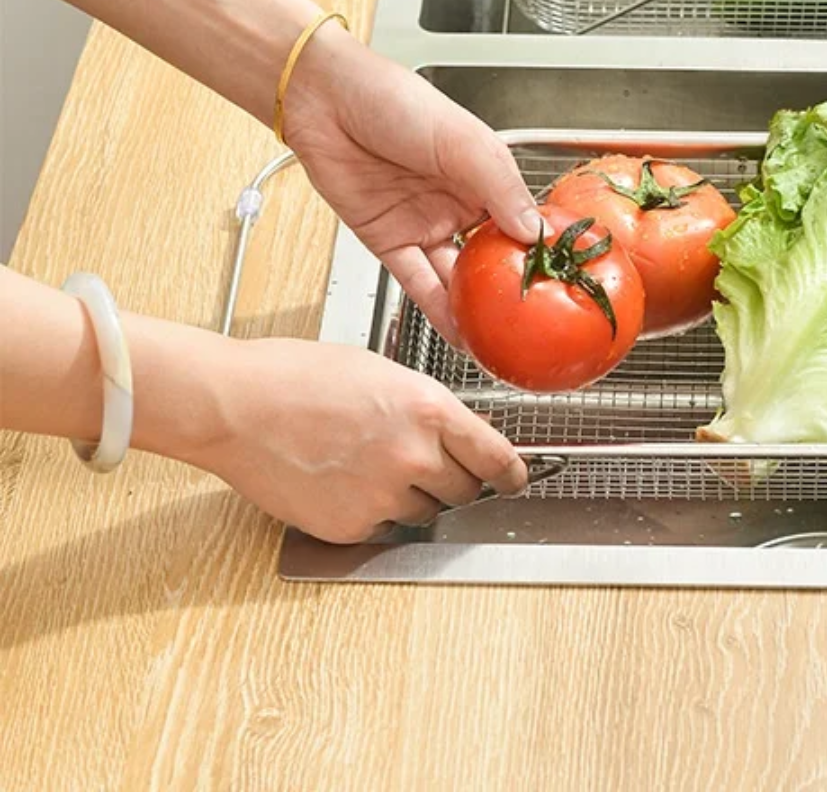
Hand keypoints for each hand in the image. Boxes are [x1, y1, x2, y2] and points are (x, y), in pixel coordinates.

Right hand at [197, 338, 526, 543]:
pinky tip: (344, 480)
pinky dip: (372, 510)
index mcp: (428, 409)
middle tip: (429, 463)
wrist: (238, 405)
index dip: (511, 473)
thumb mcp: (383, 372)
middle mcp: (414, 456)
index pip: (495, 457)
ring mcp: (382, 495)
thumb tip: (454, 433)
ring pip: (424, 511)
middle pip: (465, 491)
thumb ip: (425, 407)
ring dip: (413, 496)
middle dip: (455, 479)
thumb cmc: (299, 376)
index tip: (517, 479)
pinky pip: (382, 525)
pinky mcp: (350, 526)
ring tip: (372, 464)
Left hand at [281, 24, 541, 343]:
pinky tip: (457, 330)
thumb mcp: (462, 140)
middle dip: (511, 289)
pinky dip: (437, 308)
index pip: (522, 221)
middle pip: (491, 255)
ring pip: (456, 276)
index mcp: (484, 174)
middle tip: (535, 322)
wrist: (324, 99)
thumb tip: (533, 230)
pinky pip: (416, 282)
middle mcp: (457, 201)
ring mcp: (423, 223)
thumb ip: (499, 186)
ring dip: (475, 307)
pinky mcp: (389, 240)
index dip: (540, 251)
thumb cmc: (393, 99)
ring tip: (499, 338)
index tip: (561, 280)